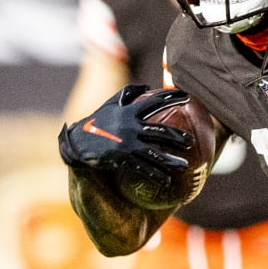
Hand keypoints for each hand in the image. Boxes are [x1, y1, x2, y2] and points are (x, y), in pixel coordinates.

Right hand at [58, 84, 194, 192]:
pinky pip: (142, 168)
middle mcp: (130, 126)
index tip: (187, 95)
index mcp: (129, 111)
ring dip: (170, 160)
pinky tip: (167, 182)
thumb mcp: (110, 105)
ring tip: (185, 166)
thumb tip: (146, 86)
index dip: (171, 97)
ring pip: (154, 153)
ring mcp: (126, 143)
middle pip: (160, 130)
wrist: (76, 142)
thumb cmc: (96, 122)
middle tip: (191, 141)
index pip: (154, 102)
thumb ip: (128, 94)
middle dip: (177, 136)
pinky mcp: (121, 158)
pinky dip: (155, 175)